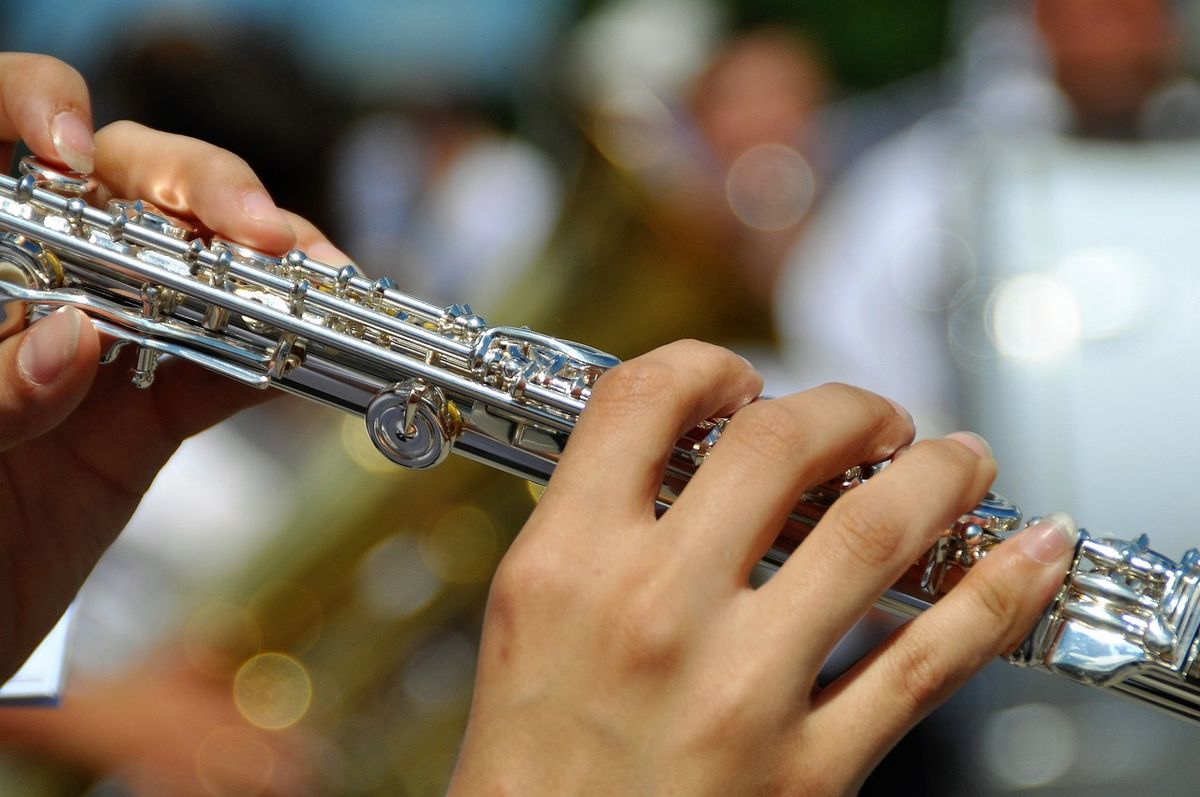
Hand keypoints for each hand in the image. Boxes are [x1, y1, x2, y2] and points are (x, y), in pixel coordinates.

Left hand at [0, 54, 347, 679]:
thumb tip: (80, 335)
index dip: (34, 110)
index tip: (70, 153)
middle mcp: (29, 282)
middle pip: (118, 183)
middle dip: (195, 186)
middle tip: (253, 229)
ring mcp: (95, 348)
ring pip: (191, 270)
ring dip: (261, 270)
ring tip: (311, 281)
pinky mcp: (142, 418)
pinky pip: (218, 372)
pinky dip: (267, 361)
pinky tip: (303, 354)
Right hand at [450, 340, 1077, 794]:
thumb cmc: (529, 769)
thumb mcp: (525, 624)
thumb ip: (595, 532)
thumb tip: (685, 461)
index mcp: (564, 567)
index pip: (644, 402)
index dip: (706, 366)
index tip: (739, 381)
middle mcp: (651, 613)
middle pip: (778, 445)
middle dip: (847, 409)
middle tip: (872, 419)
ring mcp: (737, 691)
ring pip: (873, 533)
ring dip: (938, 476)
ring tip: (958, 461)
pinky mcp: (806, 772)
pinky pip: (924, 663)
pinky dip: (994, 595)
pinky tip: (1027, 554)